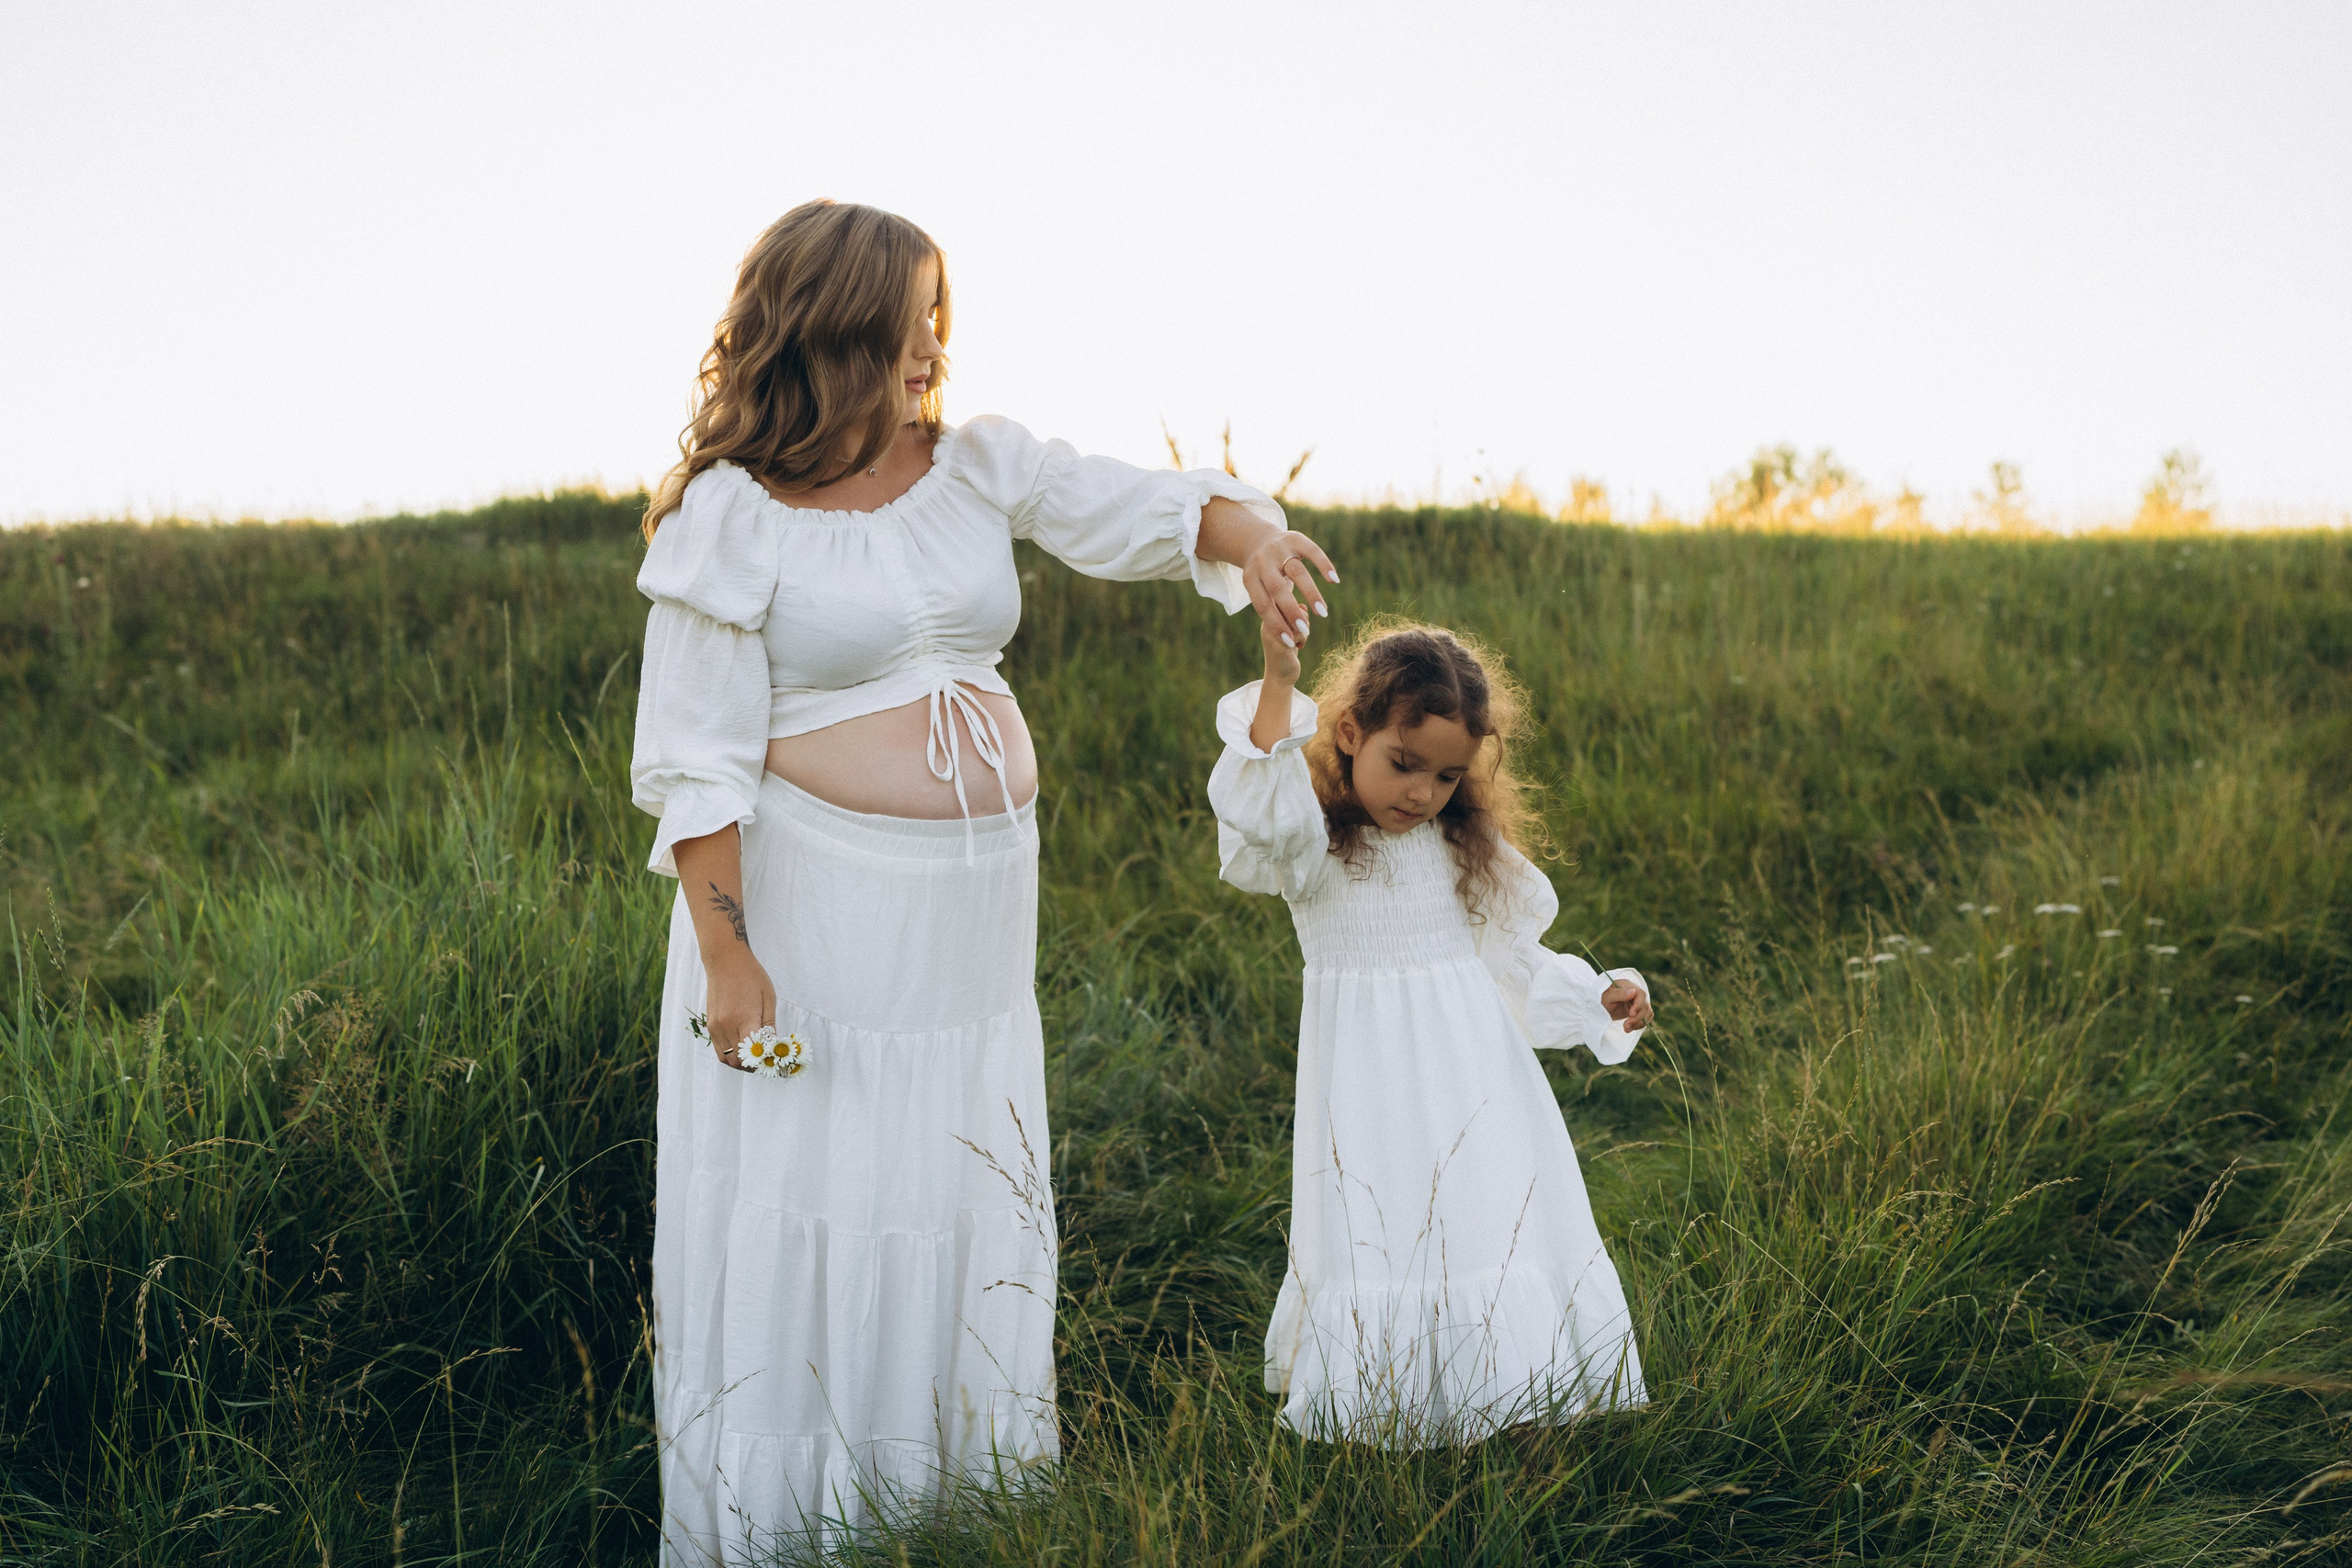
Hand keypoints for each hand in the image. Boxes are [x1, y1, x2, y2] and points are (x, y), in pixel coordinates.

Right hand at [702, 950, 776, 1072]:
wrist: (725, 961)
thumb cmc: (751, 976)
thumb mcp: (768, 998)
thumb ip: (769, 1024)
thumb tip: (772, 1046)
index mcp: (744, 1019)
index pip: (753, 1053)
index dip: (763, 1061)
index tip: (773, 1060)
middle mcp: (727, 1026)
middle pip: (738, 1061)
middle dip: (752, 1066)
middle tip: (764, 1061)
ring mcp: (715, 1027)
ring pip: (726, 1059)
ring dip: (739, 1063)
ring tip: (753, 1057)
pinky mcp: (710, 1025)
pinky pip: (718, 1049)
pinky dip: (729, 1054)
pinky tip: (741, 1048)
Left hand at [1242, 529, 1336, 651]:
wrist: (1255, 538)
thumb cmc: (1261, 575)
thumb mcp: (1257, 588)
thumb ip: (1270, 606)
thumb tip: (1289, 637)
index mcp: (1250, 578)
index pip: (1262, 604)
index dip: (1275, 624)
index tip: (1289, 642)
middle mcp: (1263, 562)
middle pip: (1277, 589)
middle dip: (1291, 611)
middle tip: (1304, 629)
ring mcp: (1279, 549)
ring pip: (1297, 572)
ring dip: (1311, 593)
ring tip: (1322, 612)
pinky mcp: (1295, 538)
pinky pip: (1312, 551)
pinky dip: (1324, 565)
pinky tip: (1334, 580)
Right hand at [1260, 613, 1300, 685]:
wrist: (1281, 677)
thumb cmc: (1287, 652)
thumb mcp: (1291, 632)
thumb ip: (1295, 617)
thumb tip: (1303, 606)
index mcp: (1267, 620)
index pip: (1283, 602)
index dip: (1295, 609)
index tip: (1299, 622)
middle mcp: (1267, 626)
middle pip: (1290, 608)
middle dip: (1302, 617)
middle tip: (1304, 629)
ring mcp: (1272, 635)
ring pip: (1296, 619)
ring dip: (1304, 628)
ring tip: (1300, 639)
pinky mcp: (1280, 645)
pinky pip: (1298, 633)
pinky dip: (1303, 638)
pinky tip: (1299, 646)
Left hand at [1602, 979, 1652, 1032]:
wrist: (1597, 1005)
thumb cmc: (1600, 998)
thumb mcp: (1607, 996)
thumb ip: (1619, 994)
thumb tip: (1633, 992)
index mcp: (1628, 986)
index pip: (1641, 994)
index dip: (1638, 1005)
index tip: (1631, 1014)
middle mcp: (1635, 993)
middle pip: (1645, 1006)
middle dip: (1637, 1018)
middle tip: (1625, 1026)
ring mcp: (1637, 1002)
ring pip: (1647, 1013)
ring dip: (1639, 1023)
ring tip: (1626, 1029)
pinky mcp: (1637, 1011)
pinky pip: (1645, 1018)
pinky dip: (1640, 1024)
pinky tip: (1630, 1028)